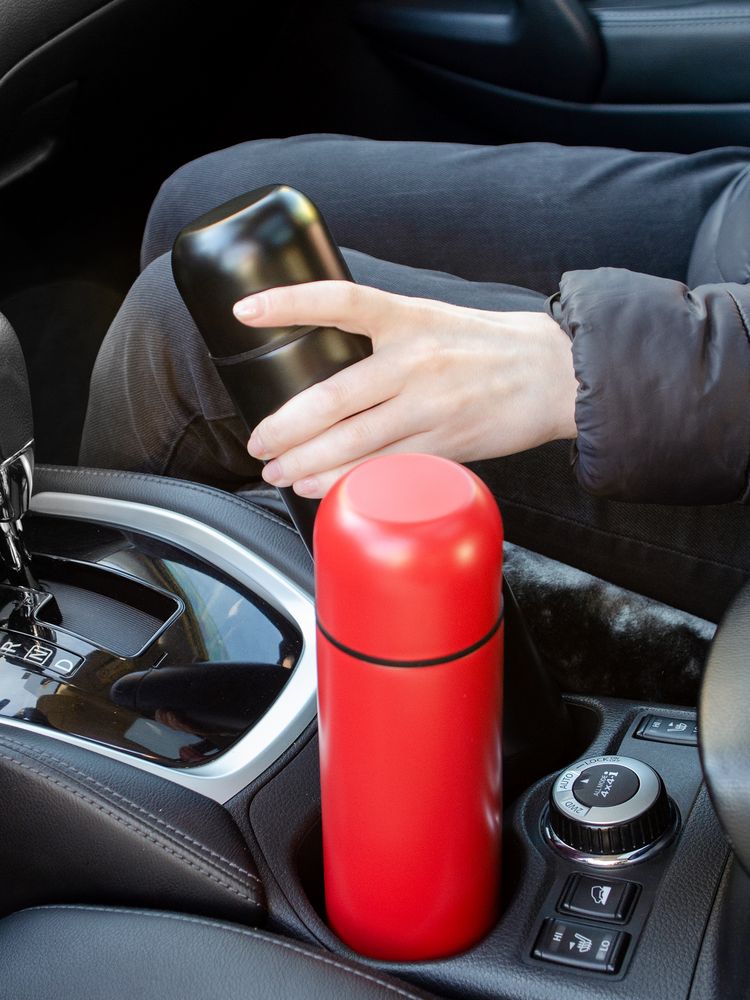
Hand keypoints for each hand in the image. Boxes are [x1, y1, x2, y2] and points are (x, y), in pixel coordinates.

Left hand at [233, 281, 577, 497]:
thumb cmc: (488, 347)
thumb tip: (326, 354)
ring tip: (278, 471)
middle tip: (258, 442)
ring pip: (355, 441)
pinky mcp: (445, 445)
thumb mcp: (432, 319)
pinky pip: (386, 469)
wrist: (555, 374)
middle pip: (333, 396)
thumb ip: (383, 333)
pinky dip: (348, 481)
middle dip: (286, 425)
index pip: (340, 301)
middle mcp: (416, 361)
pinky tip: (321, 488)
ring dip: (307, 462)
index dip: (289, 302)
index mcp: (409, 318)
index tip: (245, 310)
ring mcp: (431, 407)